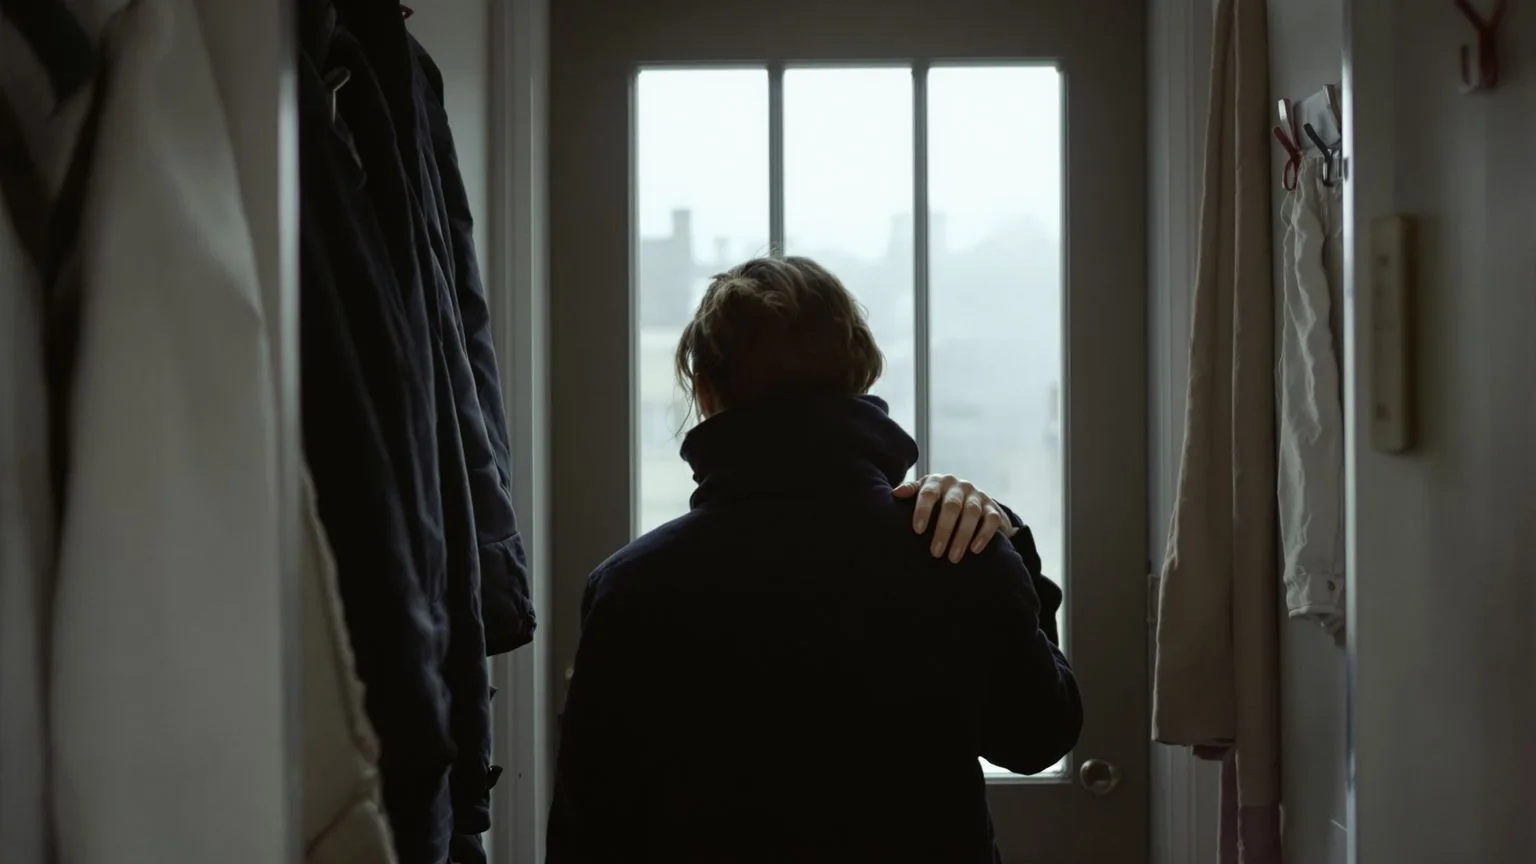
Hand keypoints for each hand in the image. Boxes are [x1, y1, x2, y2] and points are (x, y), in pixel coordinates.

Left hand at [892, 474, 1016, 562]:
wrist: (971, 500)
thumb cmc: (938, 500)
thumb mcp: (923, 492)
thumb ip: (910, 491)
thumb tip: (895, 493)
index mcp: (938, 482)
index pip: (928, 493)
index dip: (923, 510)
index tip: (918, 531)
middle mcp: (959, 486)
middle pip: (952, 506)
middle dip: (943, 530)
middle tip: (935, 553)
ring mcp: (977, 496)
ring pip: (972, 513)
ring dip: (962, 536)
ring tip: (953, 558)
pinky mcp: (993, 508)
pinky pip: (991, 520)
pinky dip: (983, 535)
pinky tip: (974, 550)